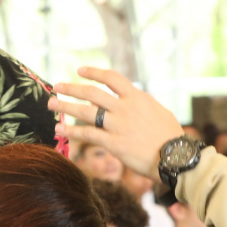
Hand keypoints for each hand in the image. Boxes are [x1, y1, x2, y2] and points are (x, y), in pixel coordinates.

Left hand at [49, 67, 184, 178]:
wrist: (176, 156)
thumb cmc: (171, 136)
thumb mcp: (158, 111)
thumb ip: (141, 103)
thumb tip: (133, 98)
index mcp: (137, 97)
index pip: (111, 78)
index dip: (93, 72)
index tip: (79, 70)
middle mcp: (125, 108)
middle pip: (92, 93)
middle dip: (72, 88)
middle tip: (56, 86)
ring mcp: (118, 125)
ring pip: (86, 112)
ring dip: (66, 107)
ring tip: (51, 105)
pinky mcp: (114, 144)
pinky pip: (88, 135)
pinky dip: (72, 131)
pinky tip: (59, 130)